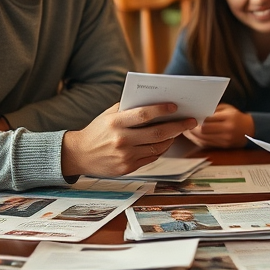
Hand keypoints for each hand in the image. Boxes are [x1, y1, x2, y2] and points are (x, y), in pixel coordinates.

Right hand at [60, 102, 196, 177]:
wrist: (78, 154)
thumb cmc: (97, 130)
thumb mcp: (108, 115)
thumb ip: (129, 107)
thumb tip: (155, 100)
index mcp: (115, 123)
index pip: (143, 115)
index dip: (162, 110)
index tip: (176, 106)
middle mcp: (121, 140)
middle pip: (156, 133)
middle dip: (177, 126)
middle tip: (191, 121)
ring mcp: (125, 157)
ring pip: (157, 148)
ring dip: (172, 139)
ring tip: (180, 131)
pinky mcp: (127, 168)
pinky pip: (151, 158)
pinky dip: (161, 149)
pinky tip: (166, 141)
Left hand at [183, 104, 252, 148]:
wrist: (249, 130)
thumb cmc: (236, 117)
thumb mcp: (227, 109)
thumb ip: (213, 110)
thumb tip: (197, 111)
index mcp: (228, 118)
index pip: (208, 119)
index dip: (197, 119)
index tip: (190, 116)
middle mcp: (227, 130)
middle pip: (204, 131)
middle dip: (192, 128)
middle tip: (184, 124)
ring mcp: (225, 140)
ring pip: (203, 139)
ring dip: (192, 135)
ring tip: (185, 130)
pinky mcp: (222, 146)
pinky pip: (206, 144)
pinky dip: (197, 140)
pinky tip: (192, 137)